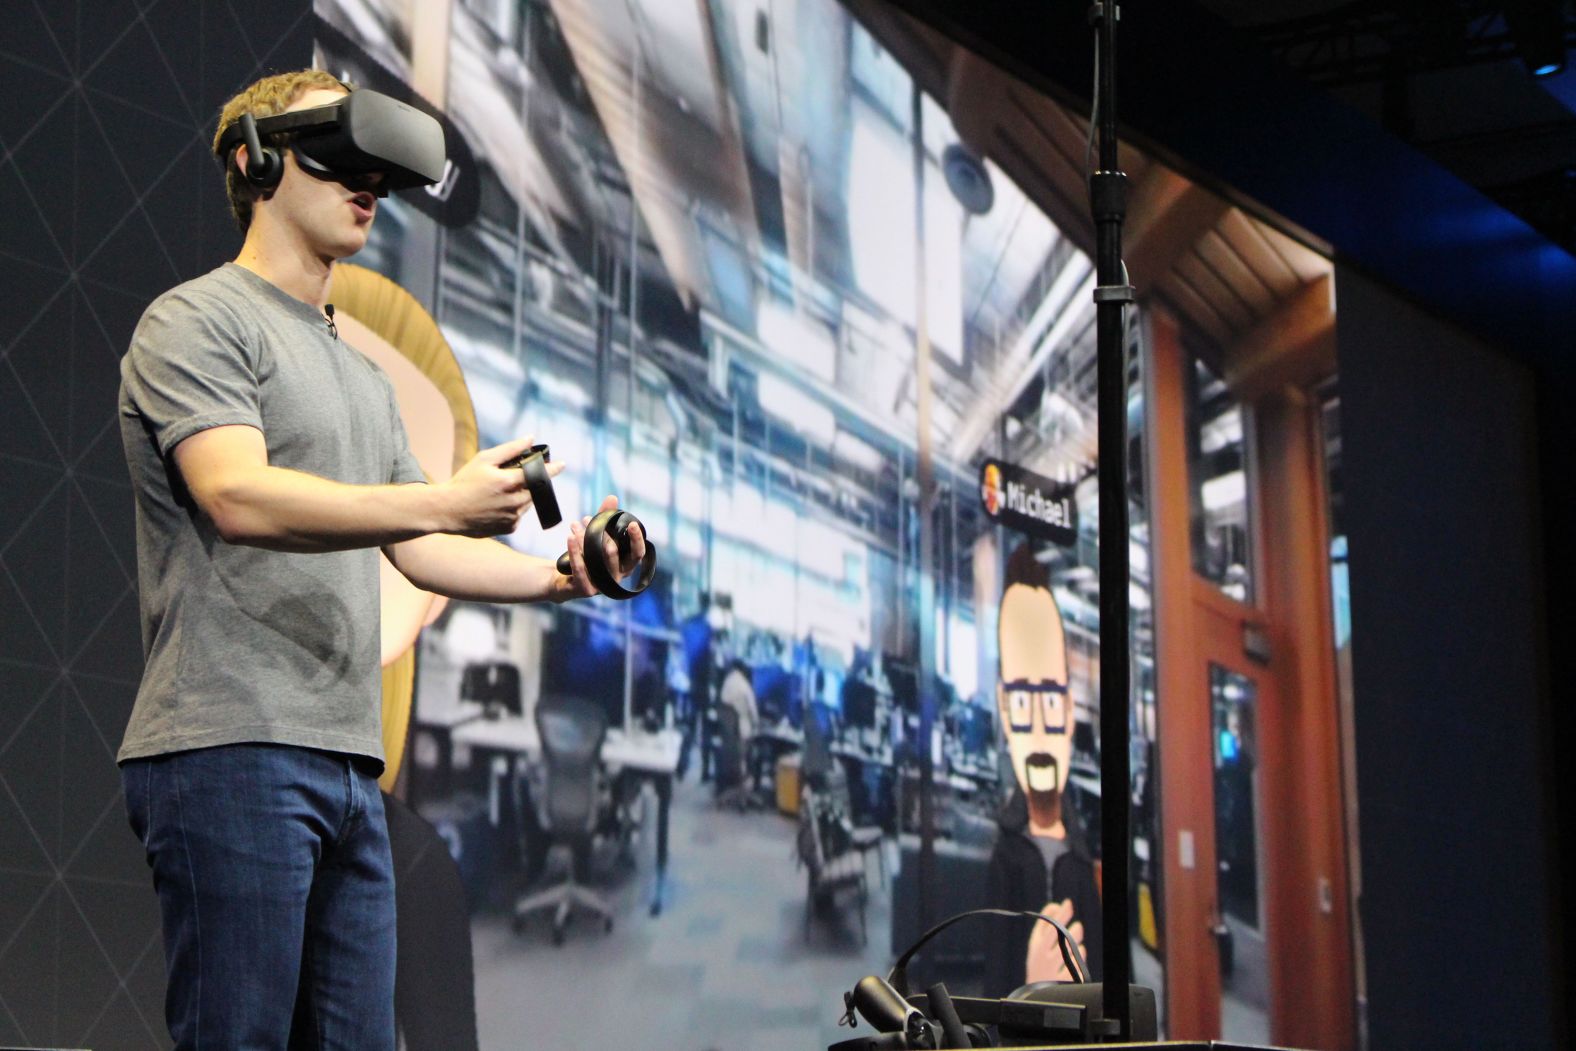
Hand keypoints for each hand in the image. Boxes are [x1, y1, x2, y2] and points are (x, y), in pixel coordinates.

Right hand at [438, 437, 563, 537]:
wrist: (447, 510)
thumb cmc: (464, 482)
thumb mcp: (484, 459)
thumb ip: (510, 449)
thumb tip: (530, 439)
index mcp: (509, 482)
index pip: (539, 474)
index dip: (552, 469)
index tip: (562, 464)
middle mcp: (514, 502)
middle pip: (536, 489)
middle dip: (533, 481)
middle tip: (517, 477)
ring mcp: (513, 517)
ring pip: (528, 502)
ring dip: (523, 494)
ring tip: (500, 491)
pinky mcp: (509, 528)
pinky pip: (519, 515)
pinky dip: (514, 507)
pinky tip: (496, 504)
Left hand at [559, 494, 645, 597]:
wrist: (562, 578)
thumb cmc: (585, 555)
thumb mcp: (595, 535)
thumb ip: (605, 518)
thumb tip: (612, 498)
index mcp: (624, 564)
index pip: (638, 554)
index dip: (637, 540)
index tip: (632, 524)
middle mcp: (616, 577)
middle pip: (617, 558)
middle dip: (607, 538)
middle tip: (592, 520)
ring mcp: (602, 586)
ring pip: (597, 562)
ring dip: (585, 541)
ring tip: (576, 525)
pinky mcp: (585, 590)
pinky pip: (581, 571)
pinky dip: (575, 552)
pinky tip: (570, 537)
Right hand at [1024, 898, 1084, 983]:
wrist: (1035, 996)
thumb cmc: (1039, 965)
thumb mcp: (1037, 946)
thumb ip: (1046, 927)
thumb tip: (1057, 906)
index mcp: (1035, 946)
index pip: (1045, 926)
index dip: (1055, 913)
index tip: (1065, 904)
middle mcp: (1041, 957)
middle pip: (1054, 935)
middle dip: (1064, 920)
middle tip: (1073, 912)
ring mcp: (1051, 969)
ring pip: (1065, 950)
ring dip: (1074, 938)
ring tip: (1078, 928)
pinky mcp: (1061, 982)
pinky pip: (1073, 968)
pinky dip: (1078, 960)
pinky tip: (1080, 954)